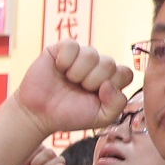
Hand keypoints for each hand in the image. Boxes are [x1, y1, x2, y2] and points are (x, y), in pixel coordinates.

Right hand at [13, 39, 133, 134]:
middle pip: (109, 64)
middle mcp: (97, 65)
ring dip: (78, 73)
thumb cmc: (69, 115)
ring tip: (68, 80)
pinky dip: (65, 60)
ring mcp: (80, 56)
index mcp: (110, 80)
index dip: (113, 85)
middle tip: (79, 89)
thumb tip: (108, 83)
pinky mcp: (61, 49)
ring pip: (91, 54)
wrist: (38, 114)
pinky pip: (71, 45)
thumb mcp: (100, 118)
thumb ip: (116, 105)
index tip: (97, 95)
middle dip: (92, 81)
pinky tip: (58, 69)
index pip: (125, 73)